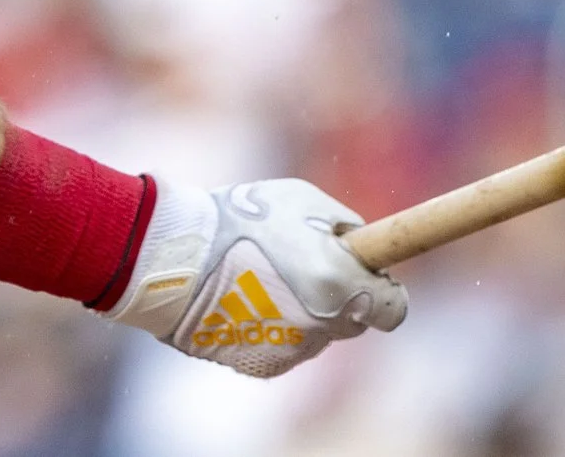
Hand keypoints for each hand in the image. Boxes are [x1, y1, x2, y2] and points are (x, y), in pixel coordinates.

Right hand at [108, 178, 406, 377]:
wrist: (170, 254)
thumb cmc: (237, 217)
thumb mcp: (301, 200)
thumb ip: (343, 226)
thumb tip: (359, 244)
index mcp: (340, 285)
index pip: (394, 309)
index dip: (381, 289)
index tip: (363, 274)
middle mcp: (323, 326)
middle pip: (352, 321)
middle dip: (337, 296)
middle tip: (300, 267)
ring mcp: (292, 350)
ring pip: (315, 334)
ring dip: (301, 311)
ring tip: (258, 278)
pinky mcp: (262, 365)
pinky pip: (281, 346)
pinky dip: (269, 327)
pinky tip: (241, 299)